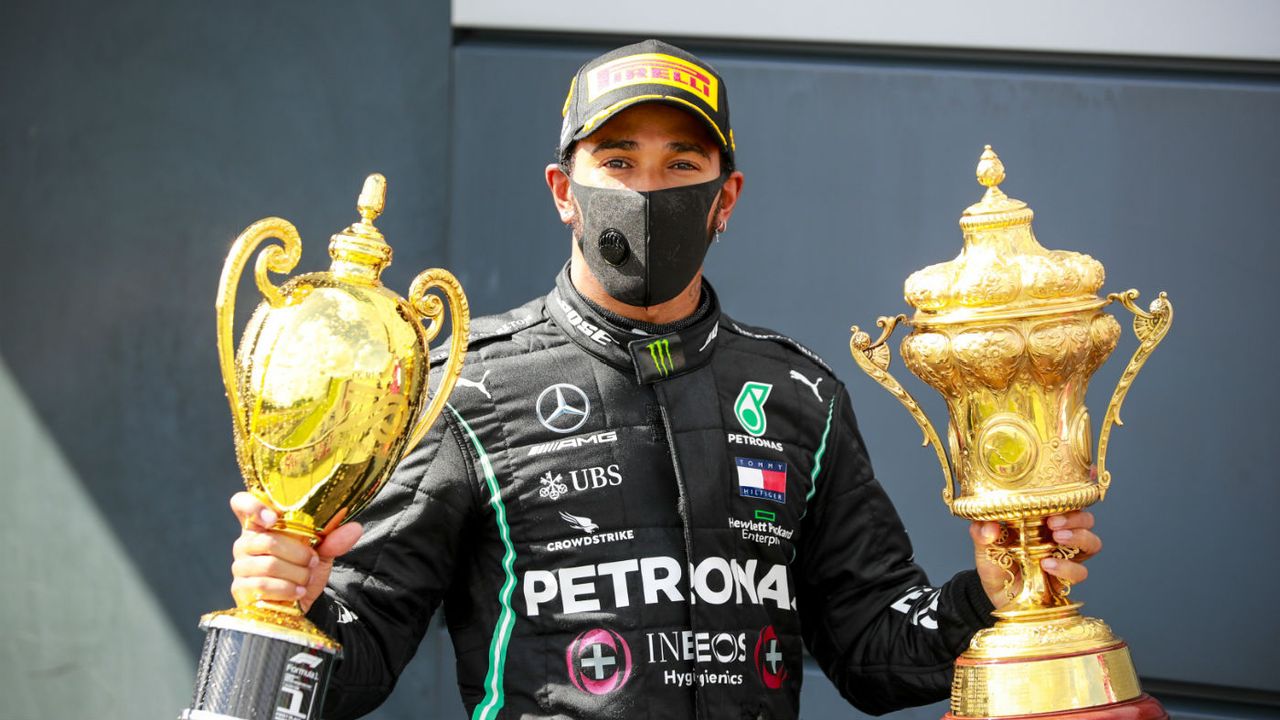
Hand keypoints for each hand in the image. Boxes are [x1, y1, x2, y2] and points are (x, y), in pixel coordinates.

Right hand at [229, 491, 363, 612]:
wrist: (301, 602)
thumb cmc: (304, 570)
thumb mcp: (322, 552)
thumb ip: (334, 539)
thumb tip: (355, 528)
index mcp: (261, 525)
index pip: (241, 503)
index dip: (252, 506)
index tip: (274, 518)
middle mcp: (246, 542)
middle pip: (267, 541)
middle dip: (298, 554)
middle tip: (312, 561)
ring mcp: (241, 566)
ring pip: (269, 565)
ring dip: (296, 573)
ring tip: (306, 578)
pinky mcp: (241, 588)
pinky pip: (263, 585)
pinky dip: (287, 589)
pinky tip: (298, 591)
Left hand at [970, 511, 1101, 609]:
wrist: (995, 594)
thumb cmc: (995, 562)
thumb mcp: (983, 545)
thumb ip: (981, 533)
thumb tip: (989, 526)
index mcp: (1042, 521)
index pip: (1065, 504)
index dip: (1065, 502)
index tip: (1051, 507)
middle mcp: (1058, 537)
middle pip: (1086, 520)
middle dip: (1076, 519)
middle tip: (1055, 524)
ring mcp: (1065, 557)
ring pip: (1092, 543)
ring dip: (1079, 538)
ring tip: (1058, 539)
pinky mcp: (1066, 579)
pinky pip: (1080, 572)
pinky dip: (1067, 567)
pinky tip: (1048, 564)